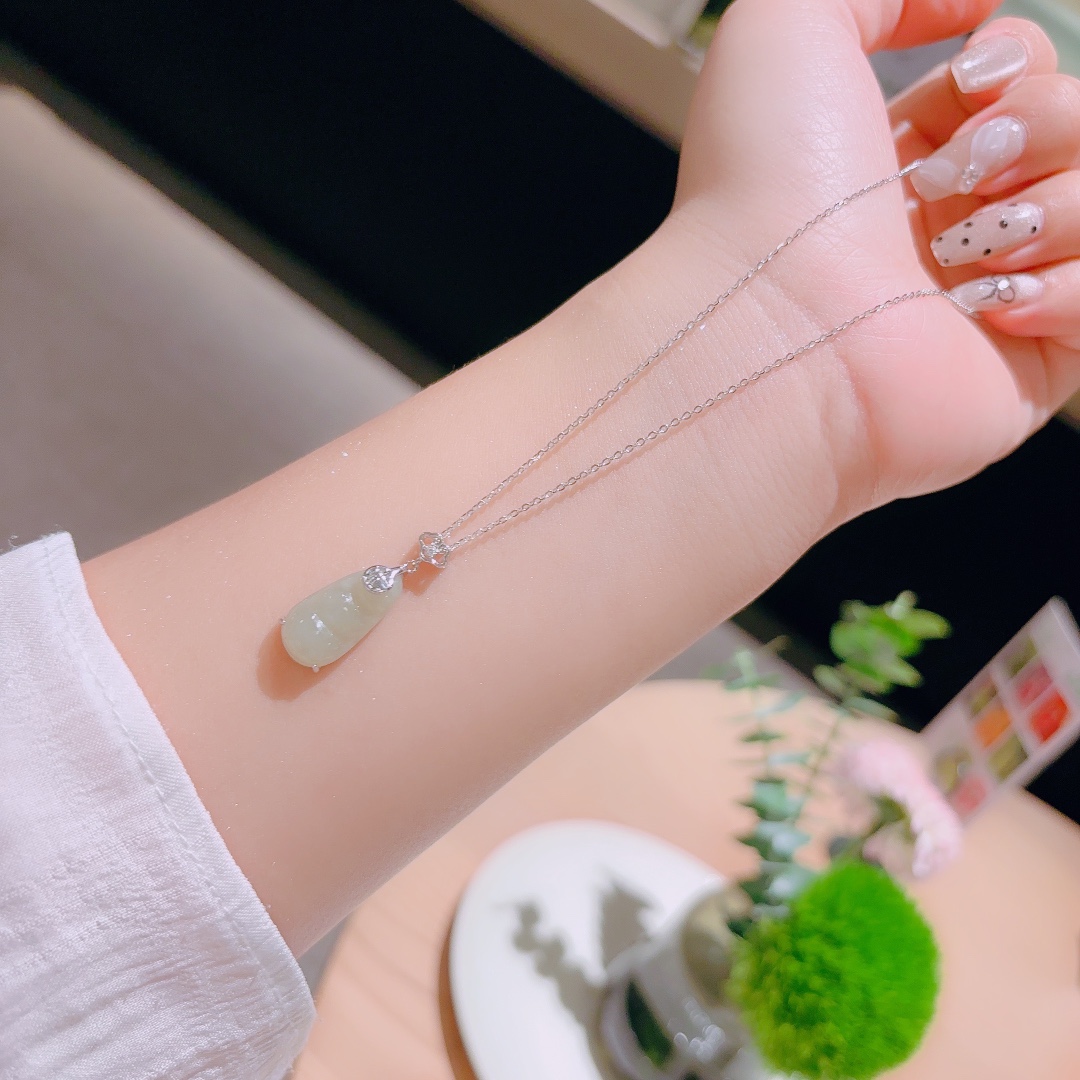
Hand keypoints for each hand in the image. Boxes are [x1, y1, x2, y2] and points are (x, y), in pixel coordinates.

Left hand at [671, 0, 1079, 511]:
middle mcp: (944, 224)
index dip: (1016, 61)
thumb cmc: (761, 187)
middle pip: (1072, 131)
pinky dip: (1064, 288)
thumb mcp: (788, 25)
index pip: (1014, 82)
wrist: (770, 328)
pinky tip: (988, 308)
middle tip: (960, 170)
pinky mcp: (1025, 365)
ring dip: (1051, 205)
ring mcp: (987, 295)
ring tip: (962, 251)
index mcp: (898, 156)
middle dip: (1040, 123)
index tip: (973, 78)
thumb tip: (974, 4)